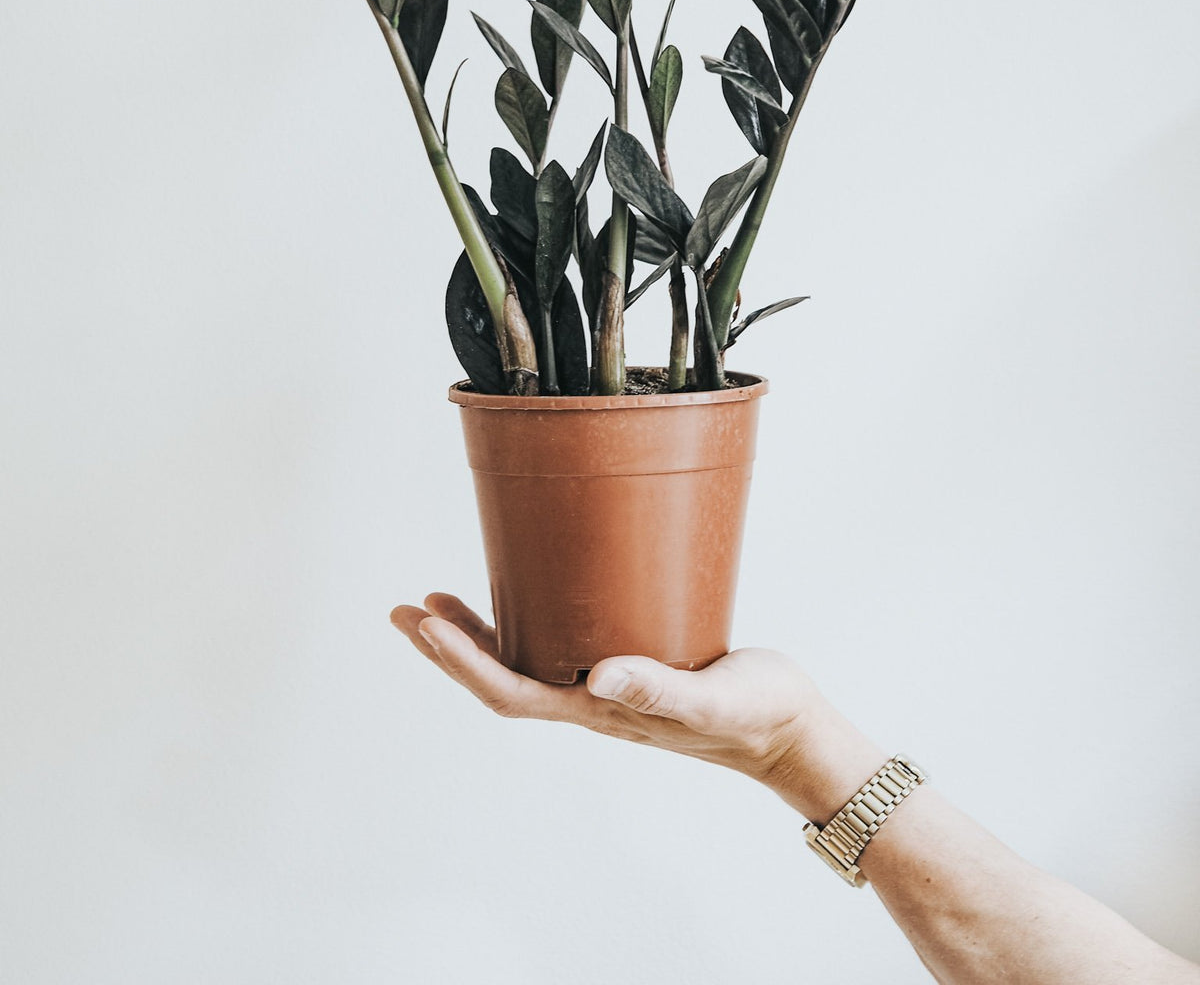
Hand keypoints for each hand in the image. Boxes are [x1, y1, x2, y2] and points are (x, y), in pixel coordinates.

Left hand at [390, 594, 883, 818]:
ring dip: (476, 637)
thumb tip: (598, 677)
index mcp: (601, 709)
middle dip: (450, 648)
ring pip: (525, 661)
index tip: (426, 622)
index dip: (463, 661)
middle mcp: (593, 696)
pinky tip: (528, 593)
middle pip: (502, 678)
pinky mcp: (630, 657)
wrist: (791, 727)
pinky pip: (561, 641)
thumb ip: (658, 687)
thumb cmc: (756, 715)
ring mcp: (607, 682)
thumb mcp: (710, 698)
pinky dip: (527, 620)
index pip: (511, 691)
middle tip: (408, 610)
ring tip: (439, 603)